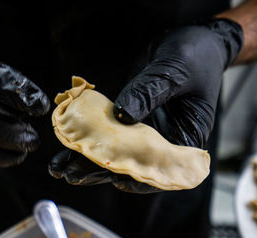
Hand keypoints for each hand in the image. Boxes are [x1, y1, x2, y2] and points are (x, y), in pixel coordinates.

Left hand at [49, 19, 242, 192]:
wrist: (190, 38)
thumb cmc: (195, 56)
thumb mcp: (174, 72)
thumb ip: (149, 93)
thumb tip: (121, 115)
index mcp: (185, 136)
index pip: (163, 168)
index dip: (140, 179)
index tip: (117, 181)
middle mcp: (163, 138)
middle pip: (131, 163)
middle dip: (100, 171)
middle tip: (71, 174)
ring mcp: (144, 128)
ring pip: (115, 150)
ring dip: (87, 158)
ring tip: (60, 166)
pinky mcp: (128, 116)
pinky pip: (107, 130)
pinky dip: (89, 136)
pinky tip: (67, 140)